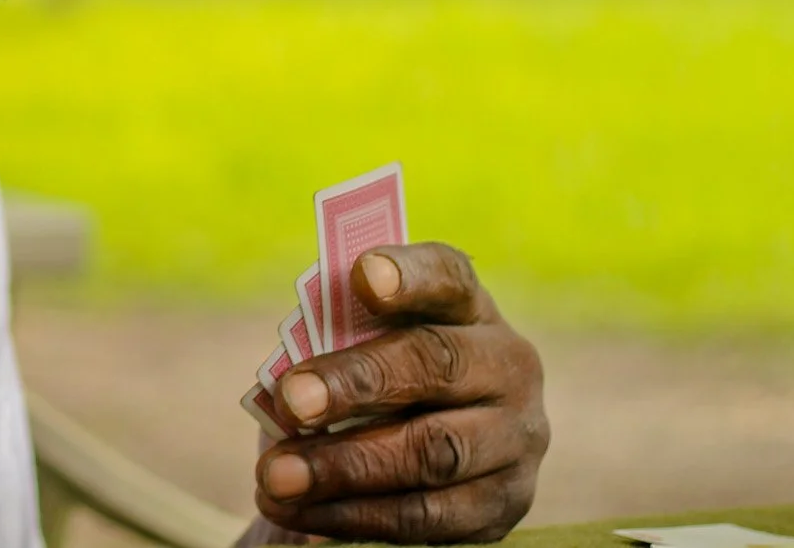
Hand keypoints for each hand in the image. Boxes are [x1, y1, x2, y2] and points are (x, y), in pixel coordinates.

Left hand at [254, 244, 547, 542]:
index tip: (362, 276)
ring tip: (277, 476)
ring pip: (435, 453)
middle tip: (290, 402)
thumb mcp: (357, 344)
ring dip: (346, 467)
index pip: (447, 276)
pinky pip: (430, 517)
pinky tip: (302, 512)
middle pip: (438, 364)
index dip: (409, 275)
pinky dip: (358, 517)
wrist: (413, 455)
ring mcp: (516, 438)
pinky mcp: (505, 505)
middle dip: (356, 383)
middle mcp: (507, 365)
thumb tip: (285, 386)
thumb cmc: (369, 379)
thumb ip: (332, 344)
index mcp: (468, 306)